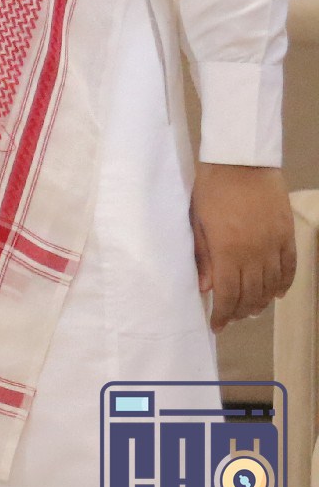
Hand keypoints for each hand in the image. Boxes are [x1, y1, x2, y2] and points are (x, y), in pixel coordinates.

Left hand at [192, 162, 296, 329]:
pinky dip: (284, 284)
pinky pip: (290, 267)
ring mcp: (274, 244)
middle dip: (240, 311)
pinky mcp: (287, 234)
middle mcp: (254, 252)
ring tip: (250, 309)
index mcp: (227, 250)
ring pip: (271, 285)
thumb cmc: (210, 188)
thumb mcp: (197, 221)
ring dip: (261, 301)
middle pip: (251, 294)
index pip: (228, 294)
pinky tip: (276, 293)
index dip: (223, 314)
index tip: (217, 325)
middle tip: (231, 317)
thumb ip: (202, 256)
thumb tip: (204, 288)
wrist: (241, 160)